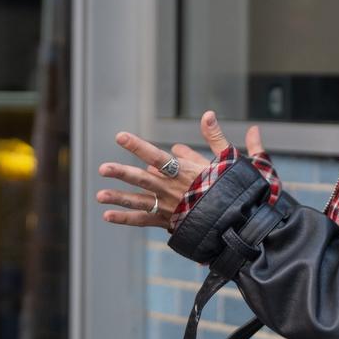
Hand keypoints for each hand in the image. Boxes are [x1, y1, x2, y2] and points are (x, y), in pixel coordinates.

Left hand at [95, 111, 263, 228]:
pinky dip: (125, 219)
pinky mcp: (168, 222)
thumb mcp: (228, 161)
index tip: (120, 136)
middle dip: (121, 173)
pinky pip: (144, 220)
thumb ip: (214, 137)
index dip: (138, 146)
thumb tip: (208, 114)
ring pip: (139, 201)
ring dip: (118, 198)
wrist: (239, 223)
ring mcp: (168, 207)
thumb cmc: (235, 190)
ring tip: (99, 195)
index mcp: (185, 173)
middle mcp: (173, 190)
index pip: (157, 156)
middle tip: (102, 168)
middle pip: (142, 179)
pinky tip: (107, 216)